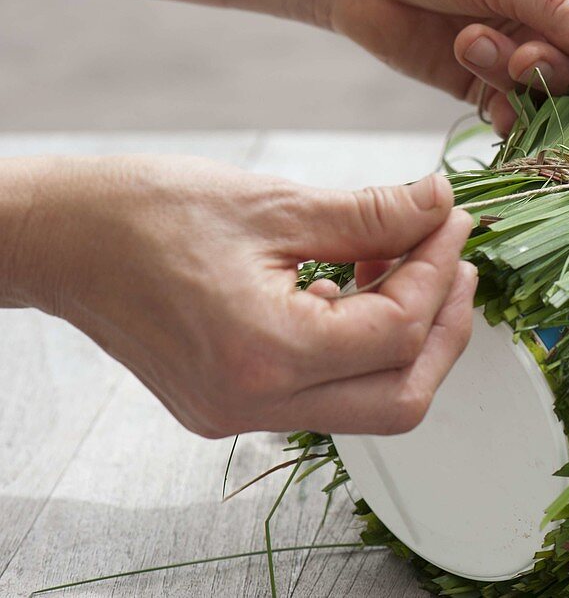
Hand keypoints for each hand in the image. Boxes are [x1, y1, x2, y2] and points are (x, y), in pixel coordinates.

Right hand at [2, 156, 474, 436]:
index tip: (452, 221)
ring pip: (368, 404)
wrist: (61, 240)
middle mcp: (256, 405)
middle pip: (400, 400)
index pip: (397, 330)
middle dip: (444, 330)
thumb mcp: (275, 203)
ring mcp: (241, 415)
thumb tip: (441, 205)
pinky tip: (357, 288)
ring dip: (407, 340)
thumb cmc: (147, 211)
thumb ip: (373, 213)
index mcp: (266, 354)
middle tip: (457, 264)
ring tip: (412, 266)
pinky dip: (359, 347)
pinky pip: (325, 393)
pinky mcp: (231, 406)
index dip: (439, 270)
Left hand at [318, 0, 568, 135]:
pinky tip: (485, 99)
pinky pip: (524, 115)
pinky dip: (508, 115)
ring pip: (562, 95)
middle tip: (522, 60)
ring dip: (521, 83)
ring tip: (472, 44)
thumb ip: (563, 10)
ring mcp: (535, 47)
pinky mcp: (498, 81)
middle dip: (564, 71)